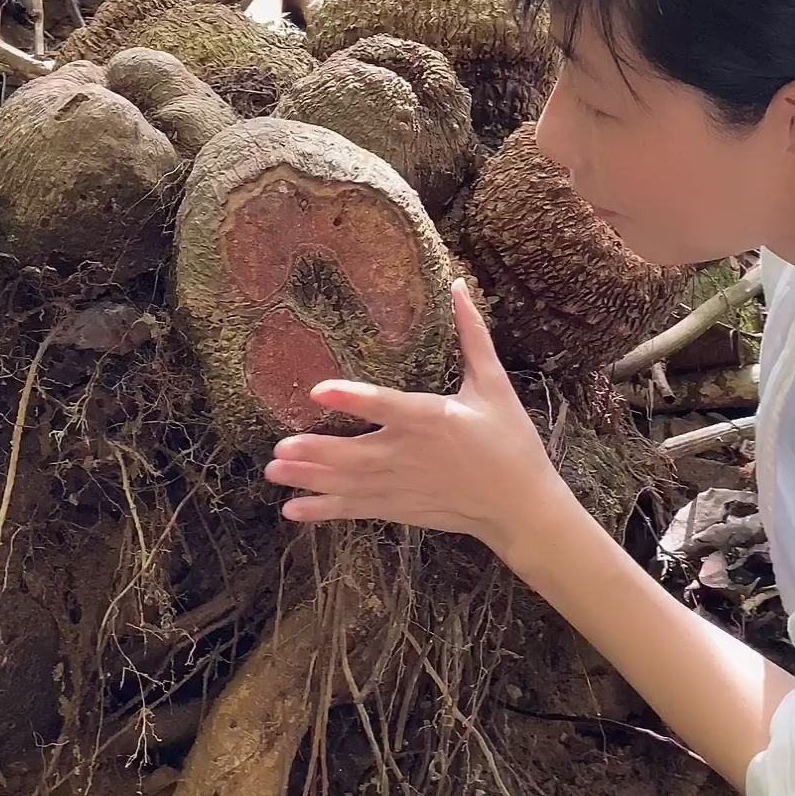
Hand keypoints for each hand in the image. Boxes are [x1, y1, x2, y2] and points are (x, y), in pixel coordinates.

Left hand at [264, 280, 571, 556]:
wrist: (521, 506)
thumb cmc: (510, 442)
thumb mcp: (493, 385)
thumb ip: (472, 336)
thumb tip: (456, 285)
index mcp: (433, 419)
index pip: (386, 405)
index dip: (352, 397)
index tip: (317, 390)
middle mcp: (412, 454)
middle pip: (356, 454)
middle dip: (315, 451)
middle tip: (279, 448)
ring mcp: (402, 485)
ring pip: (349, 483)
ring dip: (309, 478)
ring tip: (273, 471)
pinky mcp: (399, 507)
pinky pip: (356, 509)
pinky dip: (324, 510)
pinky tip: (292, 509)